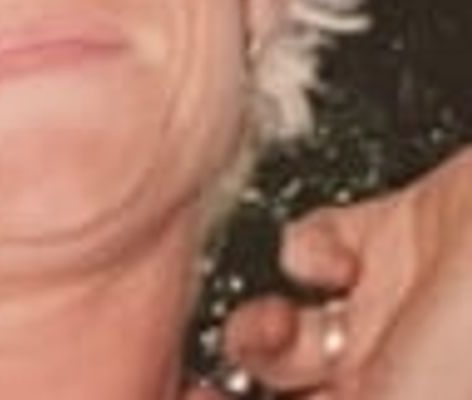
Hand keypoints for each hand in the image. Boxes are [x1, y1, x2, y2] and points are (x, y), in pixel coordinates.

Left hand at [222, 147, 471, 398]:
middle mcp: (403, 376)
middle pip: (302, 394)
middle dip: (253, 388)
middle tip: (218, 384)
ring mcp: (398, 310)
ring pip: (296, 328)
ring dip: (265, 329)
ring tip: (275, 327)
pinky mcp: (395, 236)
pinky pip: (319, 244)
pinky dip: (307, 248)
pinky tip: (330, 260)